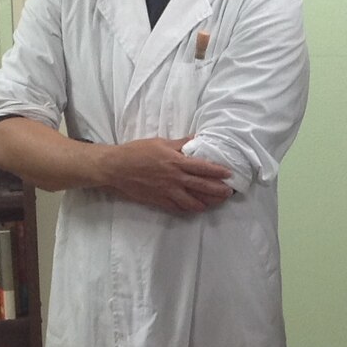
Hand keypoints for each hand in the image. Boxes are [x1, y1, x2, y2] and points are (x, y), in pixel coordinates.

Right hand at [106, 136, 233, 213]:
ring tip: (216, 202)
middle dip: (218, 191)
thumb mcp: (161, 142)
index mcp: (176, 162)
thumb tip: (197, 138)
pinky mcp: (160, 201)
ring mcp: (168, 192)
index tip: (229, 174)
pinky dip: (190, 209)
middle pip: (202, 187)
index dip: (218, 172)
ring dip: (207, 203)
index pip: (203, 168)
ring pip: (193, 202)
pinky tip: (196, 208)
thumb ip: (181, 143)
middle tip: (229, 192)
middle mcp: (175, 178)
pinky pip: (179, 208)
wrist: (116, 168)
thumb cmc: (137, 152)